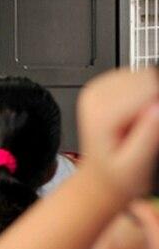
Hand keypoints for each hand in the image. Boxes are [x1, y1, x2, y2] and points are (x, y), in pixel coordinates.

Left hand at [77, 68, 158, 199]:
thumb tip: (158, 107)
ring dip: (150, 97)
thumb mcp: (135, 164)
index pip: (149, 90)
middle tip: (144, 128)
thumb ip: (148, 137)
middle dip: (154, 102)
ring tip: (140, 122)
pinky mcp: (107, 85)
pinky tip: (137, 113)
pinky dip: (145, 93)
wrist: (101, 173)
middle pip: (147, 78)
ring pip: (145, 74)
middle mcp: (95, 96)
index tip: (152, 129)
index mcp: (100, 114)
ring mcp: (99, 87)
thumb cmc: (117, 172)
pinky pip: (139, 77)